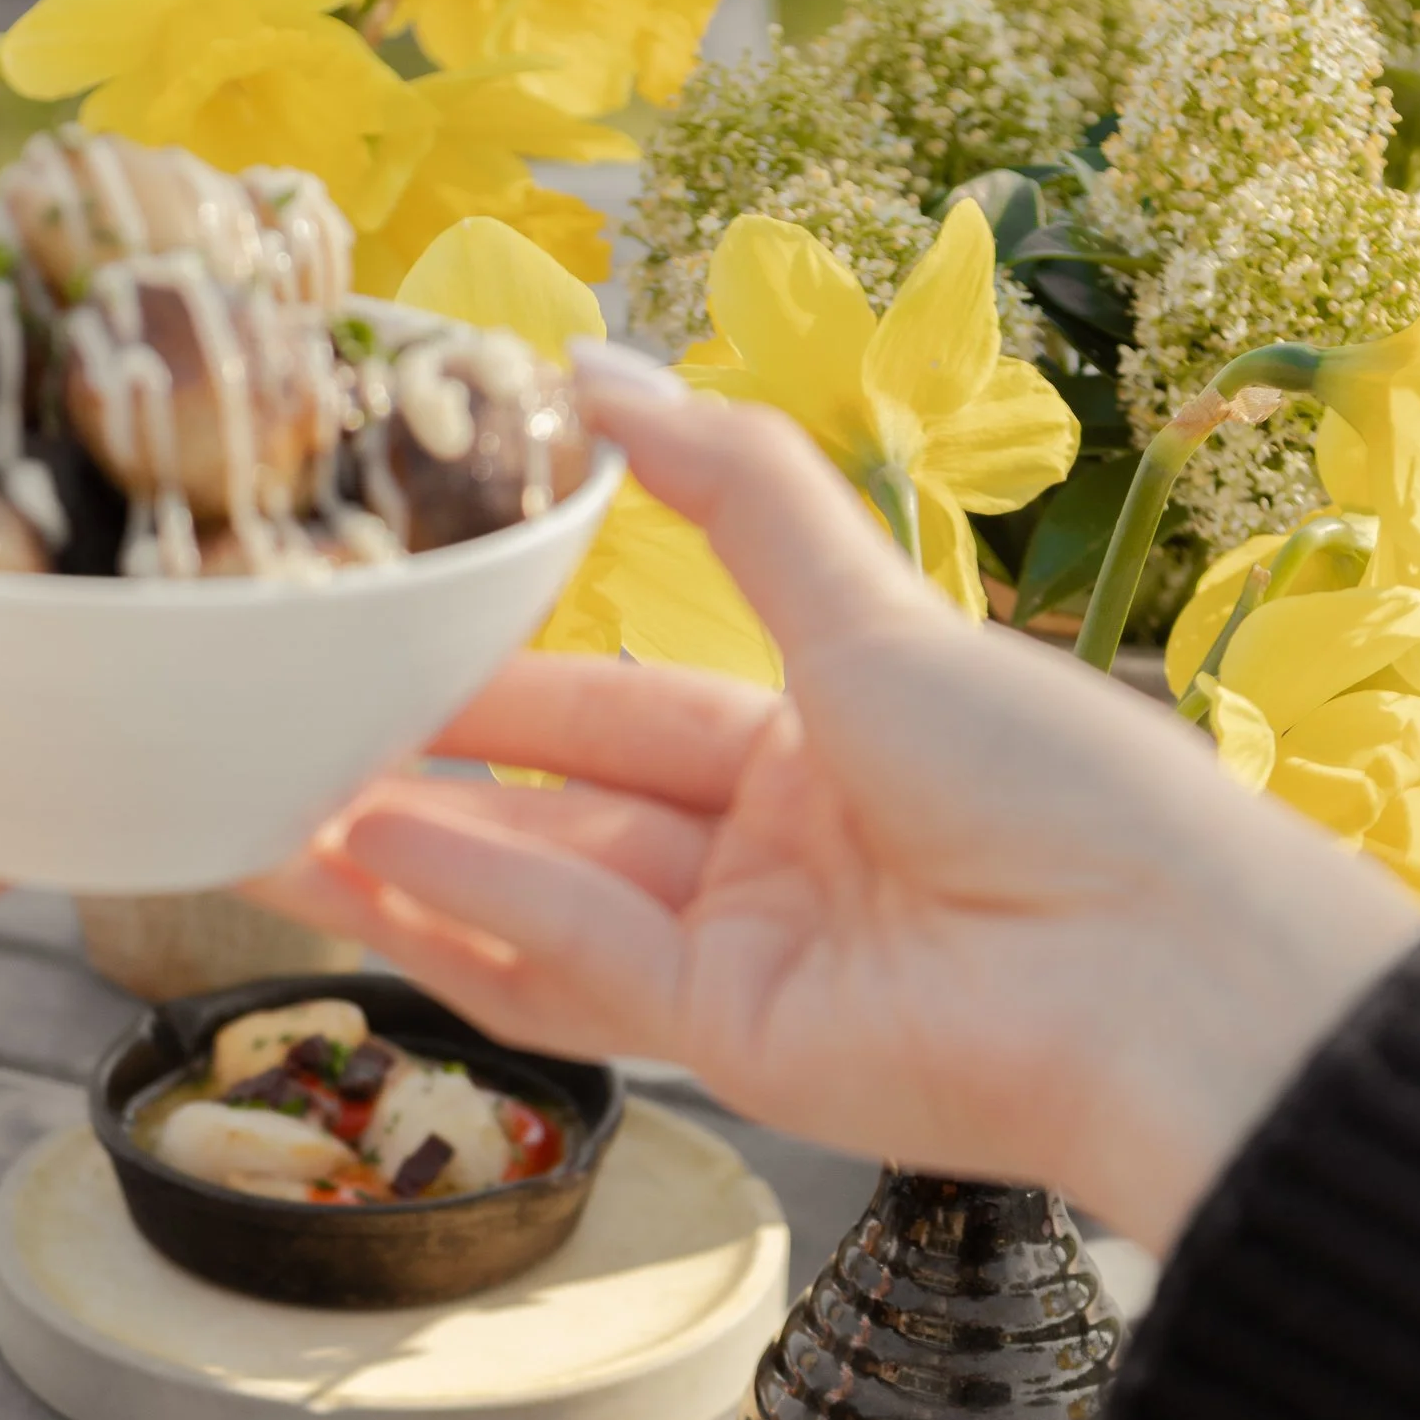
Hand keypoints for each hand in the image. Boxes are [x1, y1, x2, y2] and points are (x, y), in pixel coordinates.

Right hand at [262, 358, 1419, 1251]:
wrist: (1153, 965)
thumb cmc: (1053, 777)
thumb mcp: (869, 599)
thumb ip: (726, 487)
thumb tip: (590, 369)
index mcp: (818, 753)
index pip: (616, 712)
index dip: (492, 683)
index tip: (373, 649)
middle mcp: (769, 864)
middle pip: (555, 817)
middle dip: (416, 786)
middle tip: (276, 748)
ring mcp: (745, 963)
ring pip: (537, 906)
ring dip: (404, 868)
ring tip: (265, 821)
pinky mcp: (732, 1050)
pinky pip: (579, 965)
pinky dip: (480, 904)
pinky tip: (377, 849)